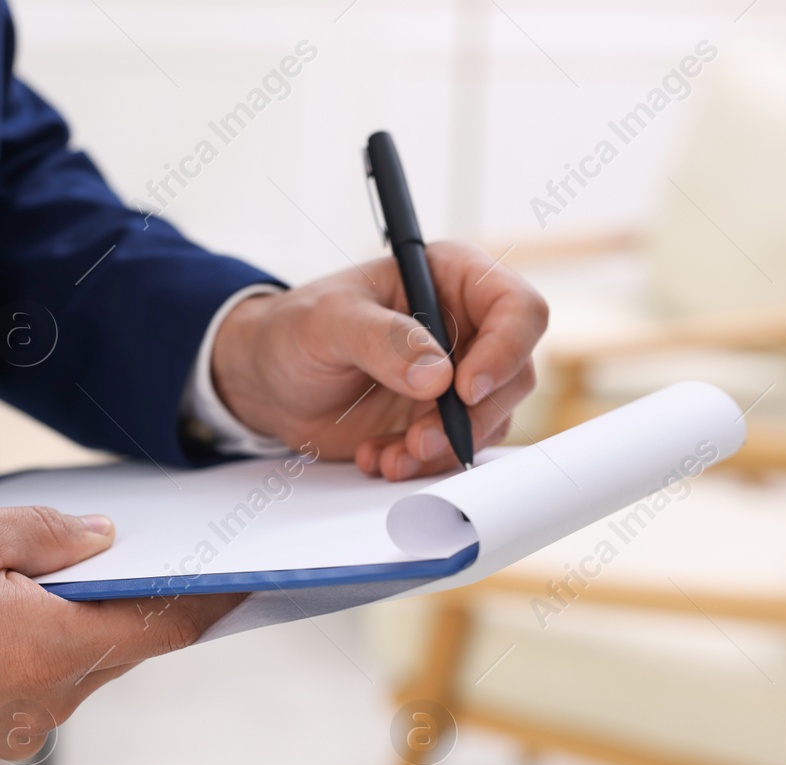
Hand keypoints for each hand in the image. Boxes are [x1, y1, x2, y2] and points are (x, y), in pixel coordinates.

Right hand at [0, 507, 242, 757]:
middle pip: (123, 647)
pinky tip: (27, 612)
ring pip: (84, 667)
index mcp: (50, 649)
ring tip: (77, 575)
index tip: (247, 579)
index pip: (161, 627)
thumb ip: (47, 536)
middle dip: (141, 601)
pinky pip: (46, 685)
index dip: (209, 601)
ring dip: (90, 625)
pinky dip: (52, 649)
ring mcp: (20, 726)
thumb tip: (105, 540)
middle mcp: (47, 701)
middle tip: (160, 554)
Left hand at [210, 240, 546, 478]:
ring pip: (491, 420)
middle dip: (469, 418)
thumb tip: (439, 375)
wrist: (268, 383)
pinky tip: (379, 459)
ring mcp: (457, 378)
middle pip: (514, 375)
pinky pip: (457, 450)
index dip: (506, 350)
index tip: (464, 390)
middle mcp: (467, 327)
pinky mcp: (440, 420)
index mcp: (451, 278)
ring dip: (443, 449)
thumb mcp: (327, 323)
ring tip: (389, 456)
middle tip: (418, 440)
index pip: (517, 309)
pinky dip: (422, 465)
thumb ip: (382, 340)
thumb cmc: (294, 331)